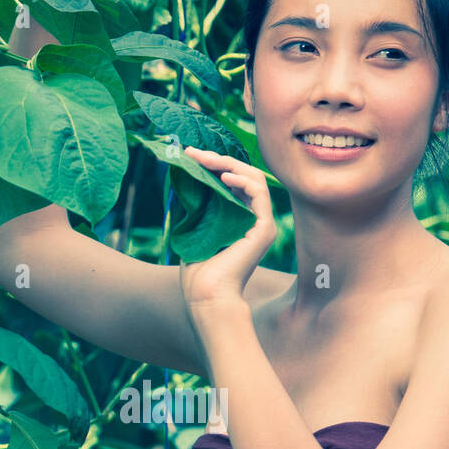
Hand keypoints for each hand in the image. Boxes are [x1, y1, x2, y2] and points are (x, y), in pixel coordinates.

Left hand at [177, 147, 277, 316]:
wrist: (206, 295)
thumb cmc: (198, 270)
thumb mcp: (193, 229)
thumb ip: (195, 205)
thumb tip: (184, 175)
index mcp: (239, 218)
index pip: (233, 181)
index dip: (213, 165)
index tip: (190, 155)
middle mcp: (253, 219)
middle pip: (244, 175)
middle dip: (218, 160)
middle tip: (194, 153)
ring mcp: (261, 224)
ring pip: (254, 179)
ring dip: (228, 164)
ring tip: (205, 160)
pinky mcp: (264, 229)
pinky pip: (259, 194)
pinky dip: (243, 181)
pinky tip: (223, 177)